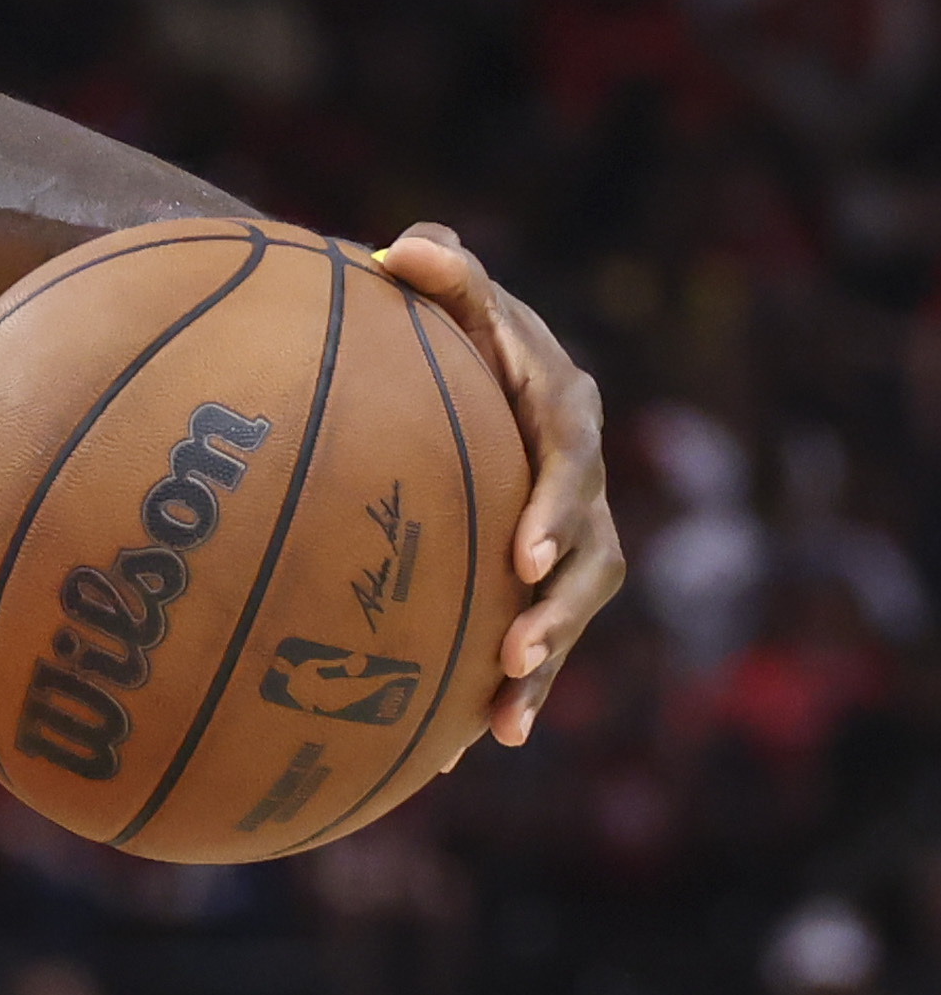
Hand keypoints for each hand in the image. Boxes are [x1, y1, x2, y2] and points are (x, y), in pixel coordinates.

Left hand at [373, 222, 616, 745]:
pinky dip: (507, 692)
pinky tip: (464, 748)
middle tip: (519, 648)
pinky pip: (533, 640)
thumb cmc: (440, 328)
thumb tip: (405, 247)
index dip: (556, 507)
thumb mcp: (445, 299)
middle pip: (590, 550)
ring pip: (572, 605)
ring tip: (506, 711)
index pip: (568, 455)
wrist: (443, 374)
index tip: (526, 557)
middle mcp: (576, 476)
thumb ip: (440, 273)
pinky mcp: (540, 577)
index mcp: (558, 408)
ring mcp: (567, 531)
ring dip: (547, 662)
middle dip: (559, 605)